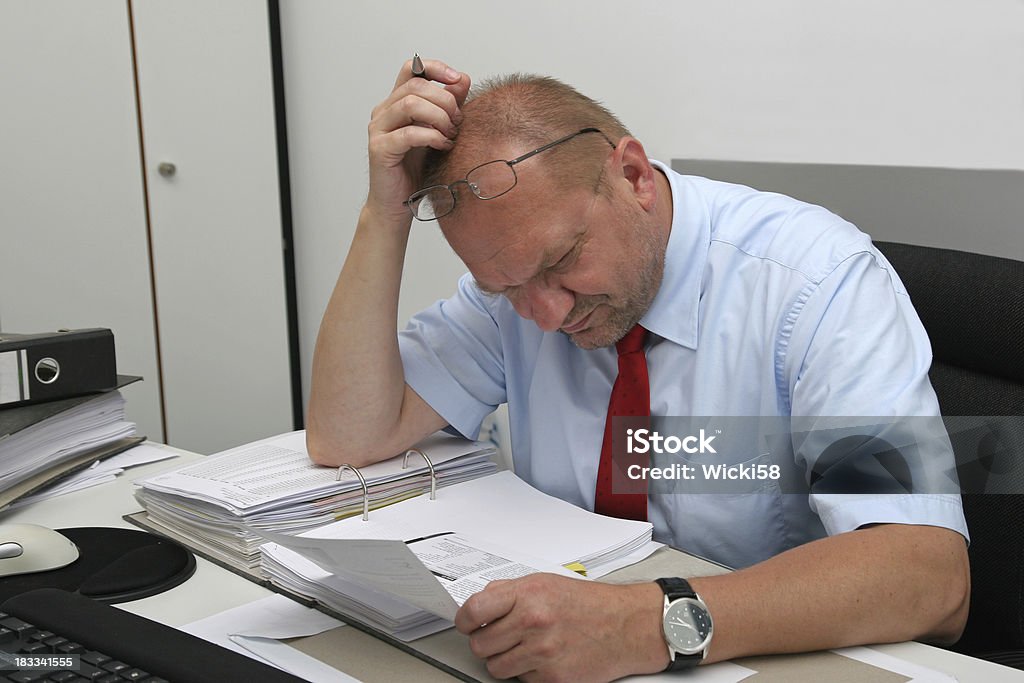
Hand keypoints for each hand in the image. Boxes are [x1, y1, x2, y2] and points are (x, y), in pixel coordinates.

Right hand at [366, 57, 470, 223]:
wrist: (398, 203)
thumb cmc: (416, 169)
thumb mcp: (438, 131)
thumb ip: (448, 105)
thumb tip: (462, 79)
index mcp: (396, 103)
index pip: (412, 69)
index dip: (436, 68)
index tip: (457, 80)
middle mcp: (384, 111)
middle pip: (415, 86)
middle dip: (444, 100)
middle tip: (458, 121)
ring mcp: (379, 129)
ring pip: (410, 104)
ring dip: (439, 117)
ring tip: (451, 133)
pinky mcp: (380, 149)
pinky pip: (408, 133)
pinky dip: (431, 136)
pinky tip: (443, 145)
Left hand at [455, 574, 668, 681]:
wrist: (626, 626)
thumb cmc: (589, 604)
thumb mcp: (546, 583)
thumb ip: (509, 591)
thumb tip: (480, 603)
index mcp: (528, 595)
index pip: (474, 610)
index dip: (465, 620)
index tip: (467, 624)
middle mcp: (533, 623)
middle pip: (480, 645)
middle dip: (486, 642)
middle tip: (501, 637)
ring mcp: (543, 653)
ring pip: (496, 667)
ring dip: (505, 660)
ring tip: (525, 648)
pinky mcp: (553, 679)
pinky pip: (521, 681)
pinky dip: (528, 672)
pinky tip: (545, 658)